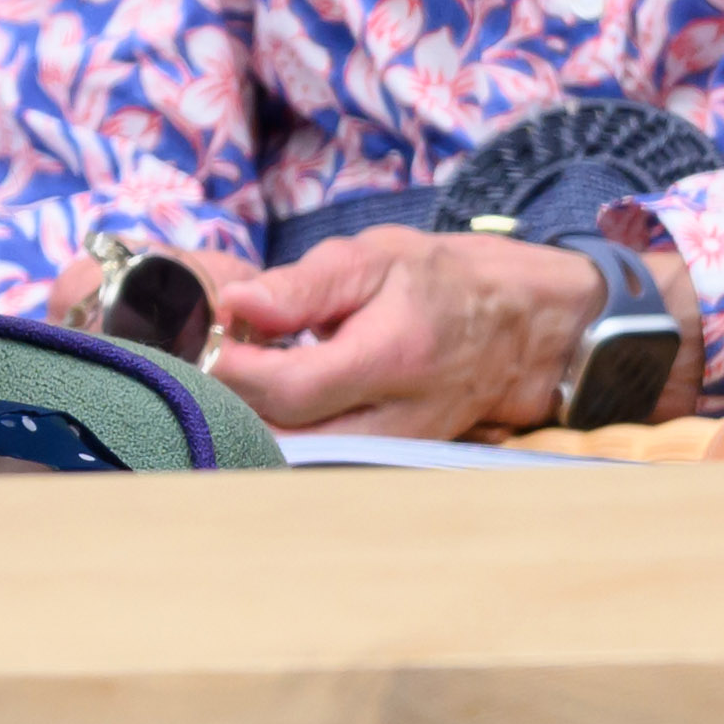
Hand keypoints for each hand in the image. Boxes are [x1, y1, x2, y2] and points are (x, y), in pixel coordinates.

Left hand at [198, 226, 599, 443]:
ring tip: (238, 373)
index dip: (235, 368)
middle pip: (285, 435)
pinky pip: (318, 462)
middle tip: (210, 355)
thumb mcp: (374, 259)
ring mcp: (393, 452)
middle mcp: (395, 420)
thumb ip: (302, 286)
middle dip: (233, 399)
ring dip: (252, 421)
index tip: (208, 338)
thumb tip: (235, 303)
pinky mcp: (386, 464)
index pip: (291, 388)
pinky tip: (268, 399)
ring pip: (297, 458)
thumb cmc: (439, 283)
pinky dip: (282, 434)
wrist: (516, 328)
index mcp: (393, 356)